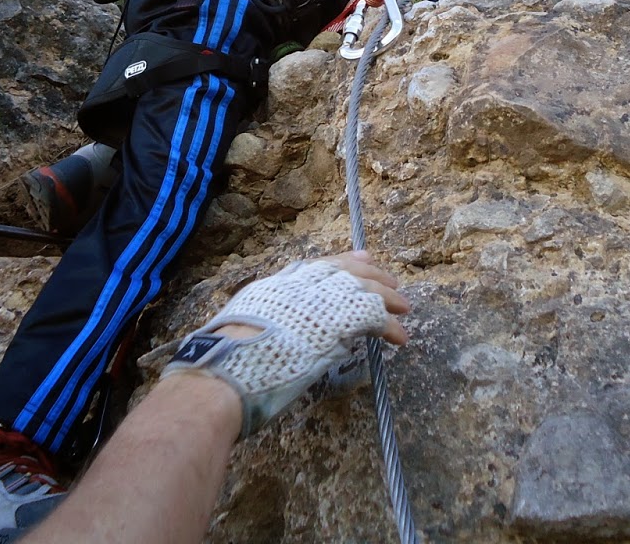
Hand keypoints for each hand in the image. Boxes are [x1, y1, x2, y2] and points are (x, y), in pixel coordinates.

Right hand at [161, 251, 411, 435]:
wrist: (229, 369)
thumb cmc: (225, 362)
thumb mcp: (241, 328)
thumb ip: (262, 322)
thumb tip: (269, 332)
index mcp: (276, 286)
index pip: (316, 266)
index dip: (340, 264)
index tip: (358, 259)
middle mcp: (301, 285)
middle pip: (345, 270)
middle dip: (371, 274)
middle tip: (390, 279)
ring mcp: (322, 300)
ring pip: (366, 288)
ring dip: (388, 298)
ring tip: (404, 307)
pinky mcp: (342, 322)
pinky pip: (376, 318)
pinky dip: (390, 327)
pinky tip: (400, 337)